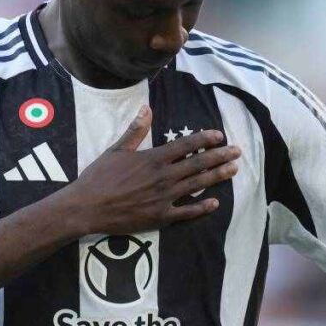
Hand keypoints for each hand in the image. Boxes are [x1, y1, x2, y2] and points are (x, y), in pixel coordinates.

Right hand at [65, 105, 239, 234]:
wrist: (86, 207)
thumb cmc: (99, 177)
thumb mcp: (116, 149)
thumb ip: (135, 130)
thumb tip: (147, 108)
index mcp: (153, 158)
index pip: (186, 146)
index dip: (205, 140)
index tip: (220, 136)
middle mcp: (163, 177)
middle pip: (198, 165)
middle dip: (220, 157)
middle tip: (238, 152)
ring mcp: (164, 198)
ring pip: (197, 185)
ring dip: (217, 177)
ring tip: (234, 170)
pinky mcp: (160, 217)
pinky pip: (186, 212)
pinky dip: (201, 208)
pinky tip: (214, 204)